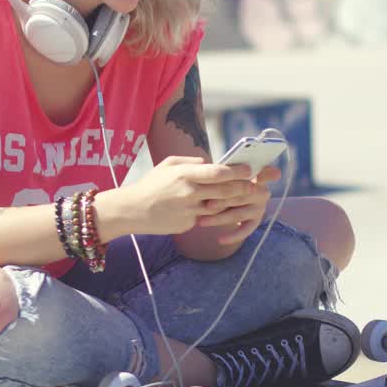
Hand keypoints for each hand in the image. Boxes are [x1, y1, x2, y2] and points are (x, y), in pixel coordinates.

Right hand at [115, 156, 256, 235]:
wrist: (133, 210)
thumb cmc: (151, 184)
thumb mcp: (168, 165)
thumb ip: (192, 162)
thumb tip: (211, 163)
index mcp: (185, 174)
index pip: (218, 172)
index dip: (237, 171)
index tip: (249, 169)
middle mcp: (190, 193)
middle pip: (225, 190)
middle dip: (243, 188)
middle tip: (254, 185)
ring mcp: (190, 210)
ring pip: (220, 207)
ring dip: (232, 202)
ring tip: (242, 197)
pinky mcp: (188, 224)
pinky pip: (206, 218)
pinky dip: (212, 214)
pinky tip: (217, 210)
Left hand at [196, 164, 279, 243]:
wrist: (224, 194)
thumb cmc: (221, 180)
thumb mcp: (222, 172)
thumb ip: (225, 168)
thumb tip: (225, 163)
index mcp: (254, 174)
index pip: (247, 178)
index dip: (234, 182)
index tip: (218, 186)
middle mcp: (261, 190)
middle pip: (240, 196)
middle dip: (221, 201)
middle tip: (206, 205)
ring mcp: (259, 206)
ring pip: (238, 213)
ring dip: (219, 218)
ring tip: (201, 221)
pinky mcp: (256, 220)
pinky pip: (246, 230)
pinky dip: (233, 235)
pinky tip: (220, 240)